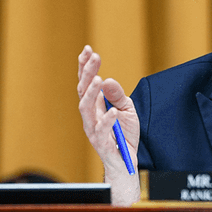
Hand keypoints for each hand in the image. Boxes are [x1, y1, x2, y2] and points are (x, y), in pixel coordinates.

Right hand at [77, 45, 139, 204]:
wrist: (127, 162)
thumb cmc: (125, 135)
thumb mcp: (127, 109)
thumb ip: (118, 95)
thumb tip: (108, 79)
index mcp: (94, 105)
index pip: (86, 82)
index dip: (85, 66)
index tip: (88, 50)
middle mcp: (89, 115)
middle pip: (83, 91)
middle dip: (87, 73)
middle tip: (94, 57)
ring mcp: (93, 128)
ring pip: (85, 108)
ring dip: (91, 93)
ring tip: (99, 79)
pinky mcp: (100, 143)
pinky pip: (101, 130)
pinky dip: (107, 120)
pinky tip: (113, 111)